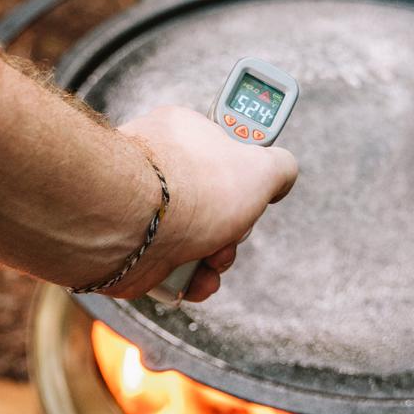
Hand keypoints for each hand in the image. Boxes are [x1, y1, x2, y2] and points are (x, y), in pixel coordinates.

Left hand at [104, 106, 297, 301]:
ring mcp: (146, 209)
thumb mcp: (261, 168)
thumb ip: (280, 167)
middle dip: (235, 227)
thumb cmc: (192, 187)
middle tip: (233, 228)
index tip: (257, 186)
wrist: (131, 224)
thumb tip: (282, 174)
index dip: (248, 174)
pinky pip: (172, 265)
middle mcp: (162, 169)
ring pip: (198, 239)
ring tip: (211, 259)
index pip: (225, 149)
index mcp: (185, 134)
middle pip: (218, 203)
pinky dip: (190, 279)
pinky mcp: (134, 246)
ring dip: (216, 259)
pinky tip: (196, 280)